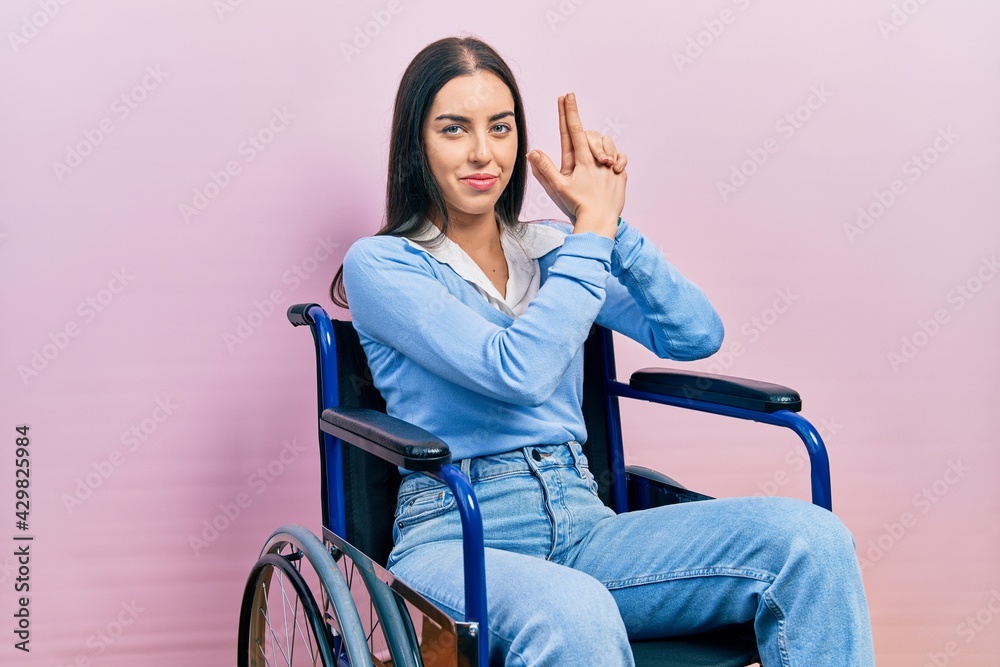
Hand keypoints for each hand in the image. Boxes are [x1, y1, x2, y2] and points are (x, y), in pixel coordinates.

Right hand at [526, 92, 626, 237]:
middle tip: (572, 114)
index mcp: (581, 160)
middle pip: (589, 134)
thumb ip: (544, 168)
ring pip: (607, 142)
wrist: (599, 222)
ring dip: (600, 144)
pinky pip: (620, 158)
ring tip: (593, 155)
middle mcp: (597, 160)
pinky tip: (608, 165)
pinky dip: (614, 158)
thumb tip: (532, 152)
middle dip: (580, 123)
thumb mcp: (557, 188)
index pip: (573, 130)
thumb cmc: (577, 206)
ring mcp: (610, 167)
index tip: (568, 95)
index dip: (569, 111)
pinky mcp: (621, 175)